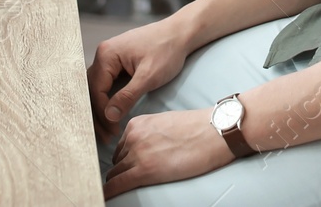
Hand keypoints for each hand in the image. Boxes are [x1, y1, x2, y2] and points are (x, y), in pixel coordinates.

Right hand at [87, 16, 194, 144]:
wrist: (180, 34)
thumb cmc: (167, 51)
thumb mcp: (149, 76)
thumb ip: (128, 96)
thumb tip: (109, 116)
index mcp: (106, 55)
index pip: (95, 90)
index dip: (102, 114)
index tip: (112, 132)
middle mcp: (102, 54)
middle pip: (91, 90)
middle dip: (97, 115)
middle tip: (105, 138)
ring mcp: (108, 58)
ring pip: (96, 89)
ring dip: (100, 110)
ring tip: (107, 131)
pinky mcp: (116, 63)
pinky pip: (105, 84)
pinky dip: (107, 101)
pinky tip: (112, 115)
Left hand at [102, 107, 233, 198]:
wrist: (213, 132)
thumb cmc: (197, 128)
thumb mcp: (165, 123)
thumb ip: (149, 133)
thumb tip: (144, 149)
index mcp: (137, 124)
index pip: (121, 147)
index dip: (125, 159)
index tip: (127, 167)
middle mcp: (133, 137)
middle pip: (117, 161)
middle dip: (123, 170)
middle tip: (130, 179)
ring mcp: (137, 153)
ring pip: (116, 174)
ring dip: (119, 181)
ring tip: (124, 188)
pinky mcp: (144, 170)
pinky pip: (117, 185)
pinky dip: (110, 192)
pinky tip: (106, 196)